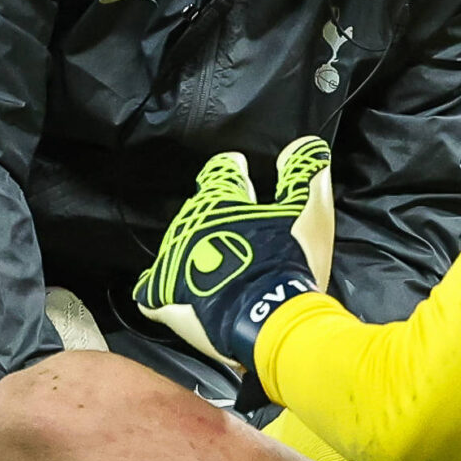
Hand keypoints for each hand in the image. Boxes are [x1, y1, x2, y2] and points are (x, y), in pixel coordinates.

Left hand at [133, 137, 333, 376]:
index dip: (231, 167)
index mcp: (221, 200)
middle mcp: (191, 224)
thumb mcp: (310, 211)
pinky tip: (173, 291)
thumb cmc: (292, 261)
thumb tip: (302, 143)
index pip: (220, 170)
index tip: (237, 167)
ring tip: (212, 261)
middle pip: (198, 209)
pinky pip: (150, 290)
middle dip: (214, 214)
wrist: (271, 317)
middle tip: (234, 226)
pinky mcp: (165, 296)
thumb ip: (304, 172)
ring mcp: (174, 260)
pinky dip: (160, 288)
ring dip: (193, 249)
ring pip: (177, 245)